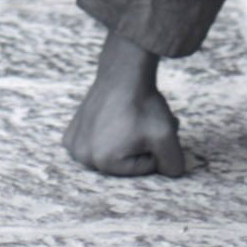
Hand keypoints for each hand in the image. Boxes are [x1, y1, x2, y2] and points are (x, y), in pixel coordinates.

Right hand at [66, 31, 190, 176]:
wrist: (123, 73)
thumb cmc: (143, 104)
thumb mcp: (168, 137)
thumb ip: (174, 165)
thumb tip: (170, 174)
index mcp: (103, 162)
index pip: (145, 168)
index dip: (155, 147)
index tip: (149, 128)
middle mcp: (83, 157)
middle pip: (127, 162)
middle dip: (142, 145)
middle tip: (145, 123)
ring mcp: (74, 145)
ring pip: (114, 153)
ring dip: (127, 140)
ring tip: (131, 119)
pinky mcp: (71, 134)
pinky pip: (97, 145)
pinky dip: (108, 135)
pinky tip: (113, 119)